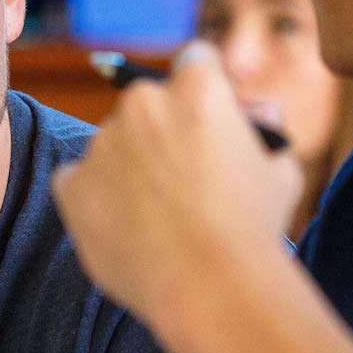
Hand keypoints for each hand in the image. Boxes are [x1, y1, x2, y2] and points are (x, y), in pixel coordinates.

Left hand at [52, 44, 304, 327]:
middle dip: (162, 132)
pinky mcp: (71, 185)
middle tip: (185, 181)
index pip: (195, 62)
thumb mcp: (280, 171)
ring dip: (130, 168)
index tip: (209, 122)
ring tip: (163, 221)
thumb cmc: (254, 230)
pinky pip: (79, 182)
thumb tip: (258, 113)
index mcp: (197, 87)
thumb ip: (264, 131)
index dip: (204, 92)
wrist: (211, 290)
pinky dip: (98, 200)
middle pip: (147, 105)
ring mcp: (101, 144)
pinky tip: (130, 230)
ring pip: (114, 146)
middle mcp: (143, 105)